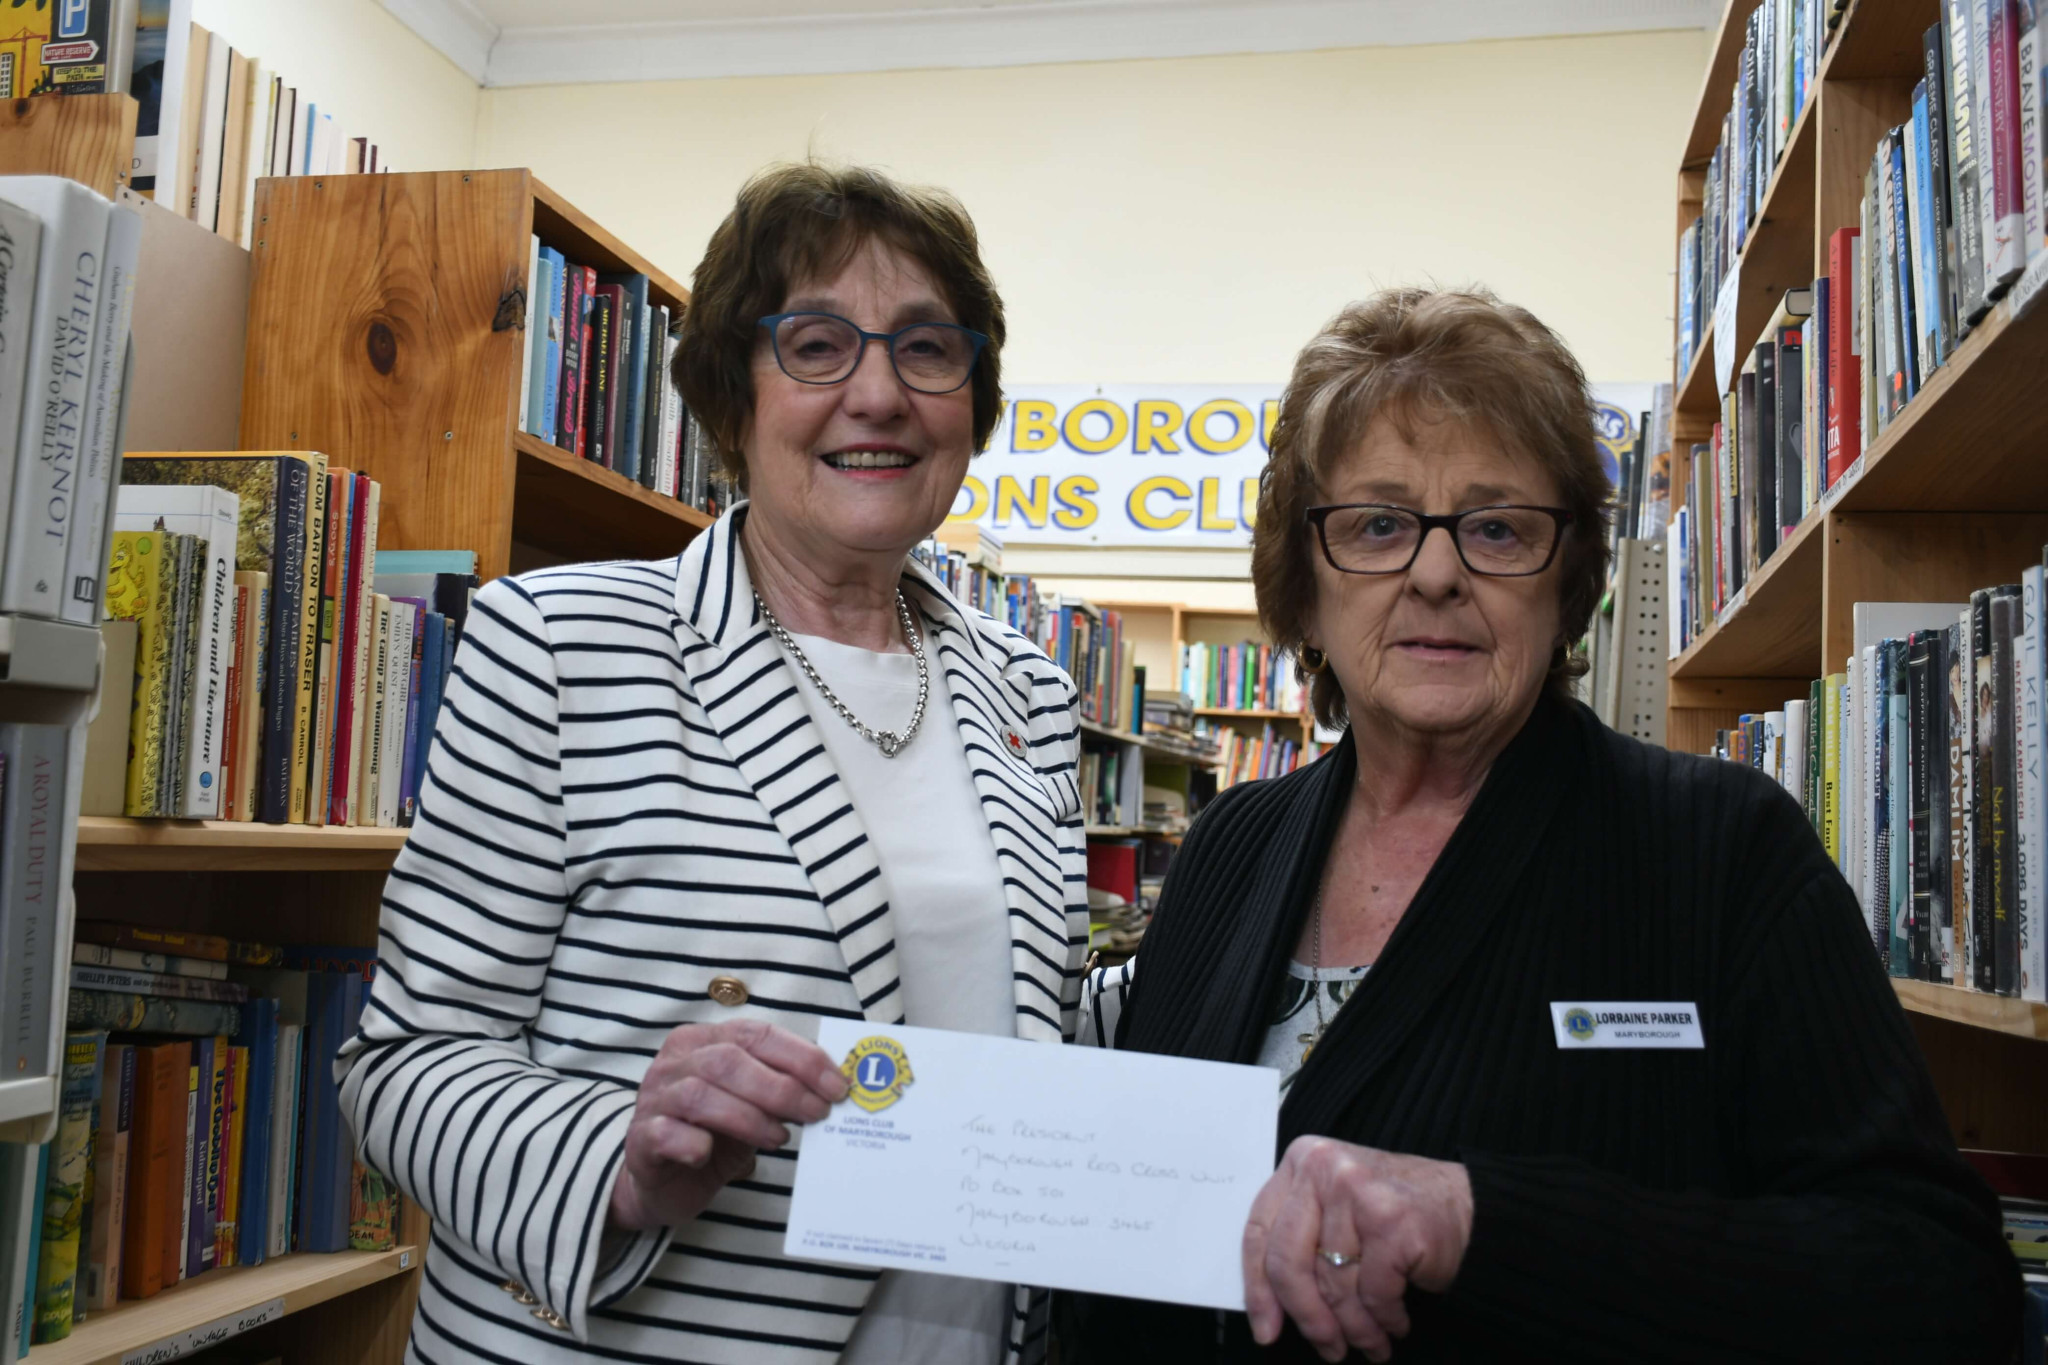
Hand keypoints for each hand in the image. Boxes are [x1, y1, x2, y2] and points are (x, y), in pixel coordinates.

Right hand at [609, 1019, 848, 1231]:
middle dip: (783, 1087)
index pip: (756, 1034)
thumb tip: (832, 1091)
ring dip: (750, 1117)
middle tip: (817, 1114)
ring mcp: (653, 1099)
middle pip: (730, 1061)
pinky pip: (667, 1133)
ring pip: (701, 1094)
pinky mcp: (640, 1139)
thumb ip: (780, 1091)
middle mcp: (675, 1062)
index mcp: (703, 1041)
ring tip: (780, 1139)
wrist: (661, 1182)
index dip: (801, 1058)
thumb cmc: (713, 1135)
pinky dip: (694, 1143)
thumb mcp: (751, 1106)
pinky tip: (711, 1155)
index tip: (838, 1086)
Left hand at [1242, 1137, 1472, 1362]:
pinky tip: (1395, 1323)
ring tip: (1370, 1342)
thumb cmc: (1397, 1214)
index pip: (1260, 1232)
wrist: (1469, 1207)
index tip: (1265, 1328)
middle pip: (1289, 1261)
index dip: (1258, 1288)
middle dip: (1307, 1317)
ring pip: (1335, 1285)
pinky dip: (1385, 1320)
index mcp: (1302, 1161)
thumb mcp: (1336, 1209)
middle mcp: (1324, 1168)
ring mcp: (1358, 1192)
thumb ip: (1301, 1239)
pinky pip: (1374, 1294)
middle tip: (1326, 1346)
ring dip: (1355, 1328)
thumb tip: (1269, 1307)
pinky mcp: (1392, 1222)